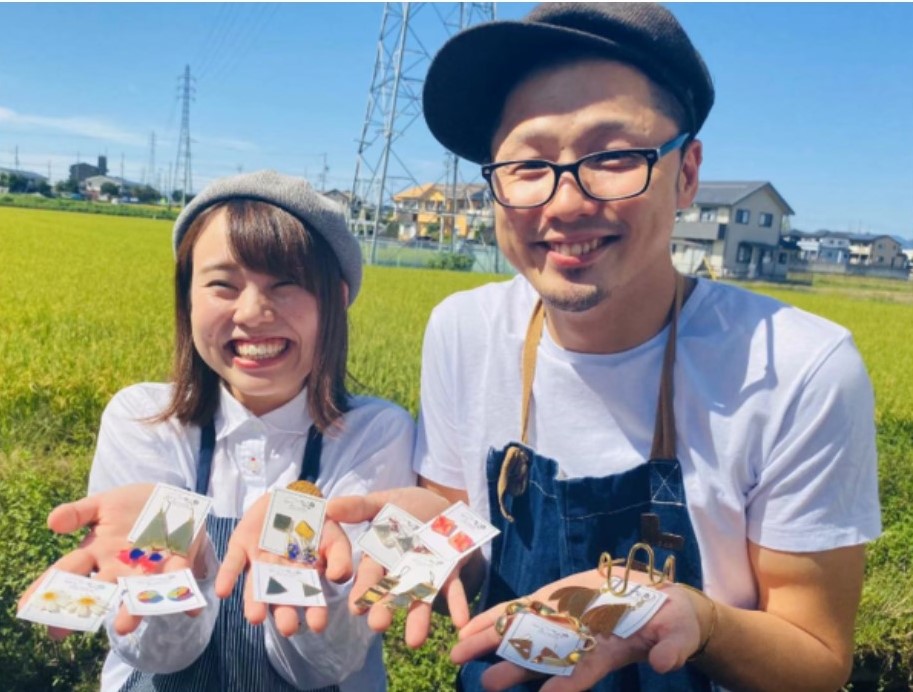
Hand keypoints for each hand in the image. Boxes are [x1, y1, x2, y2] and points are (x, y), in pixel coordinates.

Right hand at [18, 483, 205, 638]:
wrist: (171, 498)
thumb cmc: (132, 506)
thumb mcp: (103, 503)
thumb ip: (78, 513)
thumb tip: (52, 521)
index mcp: (97, 554)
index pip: (67, 573)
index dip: (48, 588)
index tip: (27, 607)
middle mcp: (119, 569)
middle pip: (101, 592)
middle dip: (87, 608)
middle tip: (65, 630)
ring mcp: (148, 569)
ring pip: (138, 593)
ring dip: (132, 610)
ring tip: (124, 626)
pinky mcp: (178, 562)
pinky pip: (180, 579)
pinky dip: (184, 593)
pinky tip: (190, 608)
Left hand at [214, 491, 352, 636]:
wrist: (291, 495)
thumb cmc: (316, 521)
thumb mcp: (333, 536)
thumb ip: (340, 556)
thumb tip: (338, 577)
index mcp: (305, 576)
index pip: (311, 598)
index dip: (315, 611)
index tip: (317, 624)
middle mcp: (280, 577)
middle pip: (282, 598)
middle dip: (284, 614)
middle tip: (288, 627)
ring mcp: (259, 564)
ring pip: (255, 587)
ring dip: (254, 602)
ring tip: (256, 617)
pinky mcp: (240, 548)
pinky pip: (233, 564)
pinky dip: (227, 577)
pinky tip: (223, 591)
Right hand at [326, 486, 472, 646]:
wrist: (443, 505)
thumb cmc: (407, 506)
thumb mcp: (383, 502)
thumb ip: (359, 507)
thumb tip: (330, 505)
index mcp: (381, 556)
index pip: (369, 576)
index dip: (362, 590)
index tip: (355, 607)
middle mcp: (402, 571)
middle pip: (392, 592)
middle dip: (385, 608)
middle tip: (378, 625)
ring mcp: (427, 574)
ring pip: (421, 598)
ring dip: (418, 619)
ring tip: (416, 641)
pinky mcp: (452, 572)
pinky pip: (454, 590)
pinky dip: (457, 605)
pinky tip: (461, 621)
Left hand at [451, 570, 707, 691]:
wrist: (662, 602)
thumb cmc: (674, 623)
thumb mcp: (679, 634)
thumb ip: (672, 648)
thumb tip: (666, 665)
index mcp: (605, 655)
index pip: (580, 675)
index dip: (562, 687)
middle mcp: (578, 643)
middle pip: (539, 661)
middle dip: (512, 671)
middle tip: (485, 684)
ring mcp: (564, 620)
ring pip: (523, 633)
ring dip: (492, 642)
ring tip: (460, 653)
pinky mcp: (557, 599)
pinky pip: (523, 608)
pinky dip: (498, 615)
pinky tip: (472, 623)